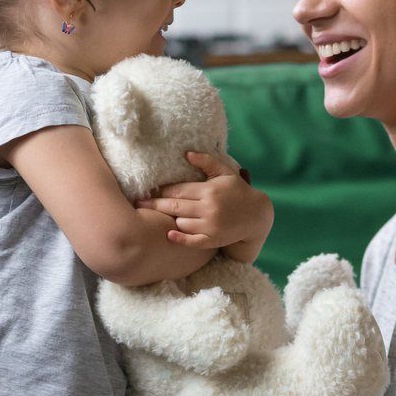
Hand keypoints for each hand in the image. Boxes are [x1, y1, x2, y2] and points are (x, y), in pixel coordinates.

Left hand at [136, 151, 272, 257]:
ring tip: (159, 215)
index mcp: (209, 190)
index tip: (149, 189)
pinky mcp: (212, 240)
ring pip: (180, 222)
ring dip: (170, 218)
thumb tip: (187, 154)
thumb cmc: (238, 191)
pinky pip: (192, 241)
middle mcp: (208, 208)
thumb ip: (207, 162)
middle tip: (139, 203)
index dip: (162, 190)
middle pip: (174, 206)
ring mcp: (210, 225)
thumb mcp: (225, 173)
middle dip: (155, 204)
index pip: (178, 190)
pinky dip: (179, 238)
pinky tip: (169, 234)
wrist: (256, 216)